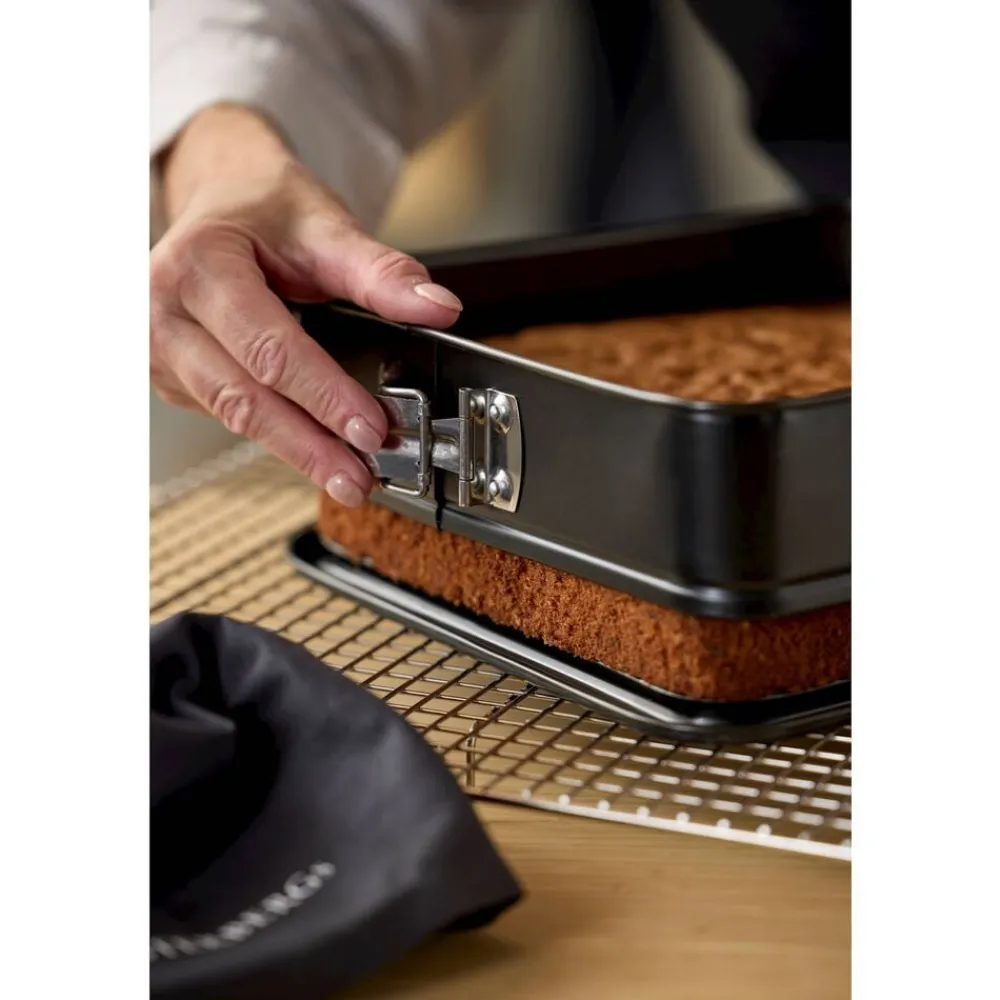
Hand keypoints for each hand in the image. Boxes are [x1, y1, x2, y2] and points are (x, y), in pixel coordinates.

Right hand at [150, 104, 462, 506]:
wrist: (220, 197)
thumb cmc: (265, 210)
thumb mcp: (325, 226)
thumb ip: (381, 272)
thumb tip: (435, 308)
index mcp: (198, 265)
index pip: (269, 348)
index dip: (323, 395)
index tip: (369, 428)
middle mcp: (163, 311)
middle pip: (244, 397)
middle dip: (309, 444)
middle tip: (359, 476)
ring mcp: (159, 348)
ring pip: (232, 416)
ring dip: (294, 451)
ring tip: (346, 477)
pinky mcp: (172, 374)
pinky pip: (227, 414)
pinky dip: (275, 435)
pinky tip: (315, 449)